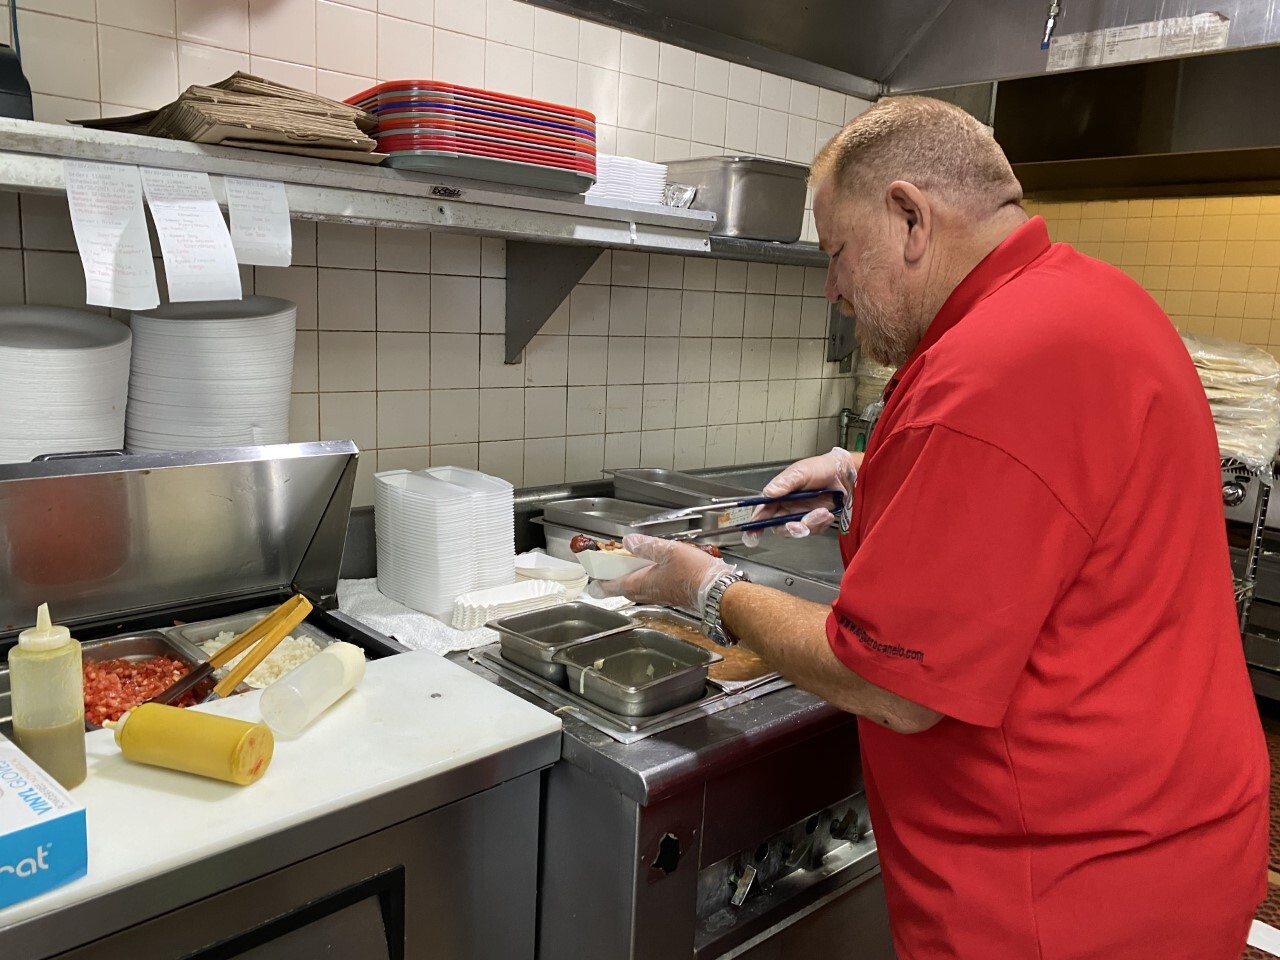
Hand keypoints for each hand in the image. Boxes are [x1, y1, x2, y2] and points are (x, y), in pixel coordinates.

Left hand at [589, 534, 733, 614]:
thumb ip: (646, 546)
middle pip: (624, 587)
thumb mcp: (668, 551)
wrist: (718, 591)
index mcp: (641, 583)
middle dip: (614, 577)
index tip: (592, 578)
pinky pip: (652, 586)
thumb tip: (629, 541)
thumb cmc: (695, 574)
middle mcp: (648, 593)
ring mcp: (660, 595)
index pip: (612, 585)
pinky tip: (653, 566)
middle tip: (609, 567)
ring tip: (630, 562)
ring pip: (638, 587)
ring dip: (631, 576)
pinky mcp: (671, 594)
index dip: (600, 581)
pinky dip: (646, 576)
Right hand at [742, 447, 860, 545]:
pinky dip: (821, 524)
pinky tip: (827, 513)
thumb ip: (785, 483)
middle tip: (801, 525)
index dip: (755, 525)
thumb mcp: (801, 472)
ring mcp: (800, 515)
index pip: (762, 512)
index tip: (753, 536)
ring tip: (823, 512)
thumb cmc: (821, 468)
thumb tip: (769, 492)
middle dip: (792, 528)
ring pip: (798, 531)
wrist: (844, 475)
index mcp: (778, 495)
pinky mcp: (814, 521)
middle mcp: (786, 507)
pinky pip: (813, 530)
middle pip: (780, 527)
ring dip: (811, 524)